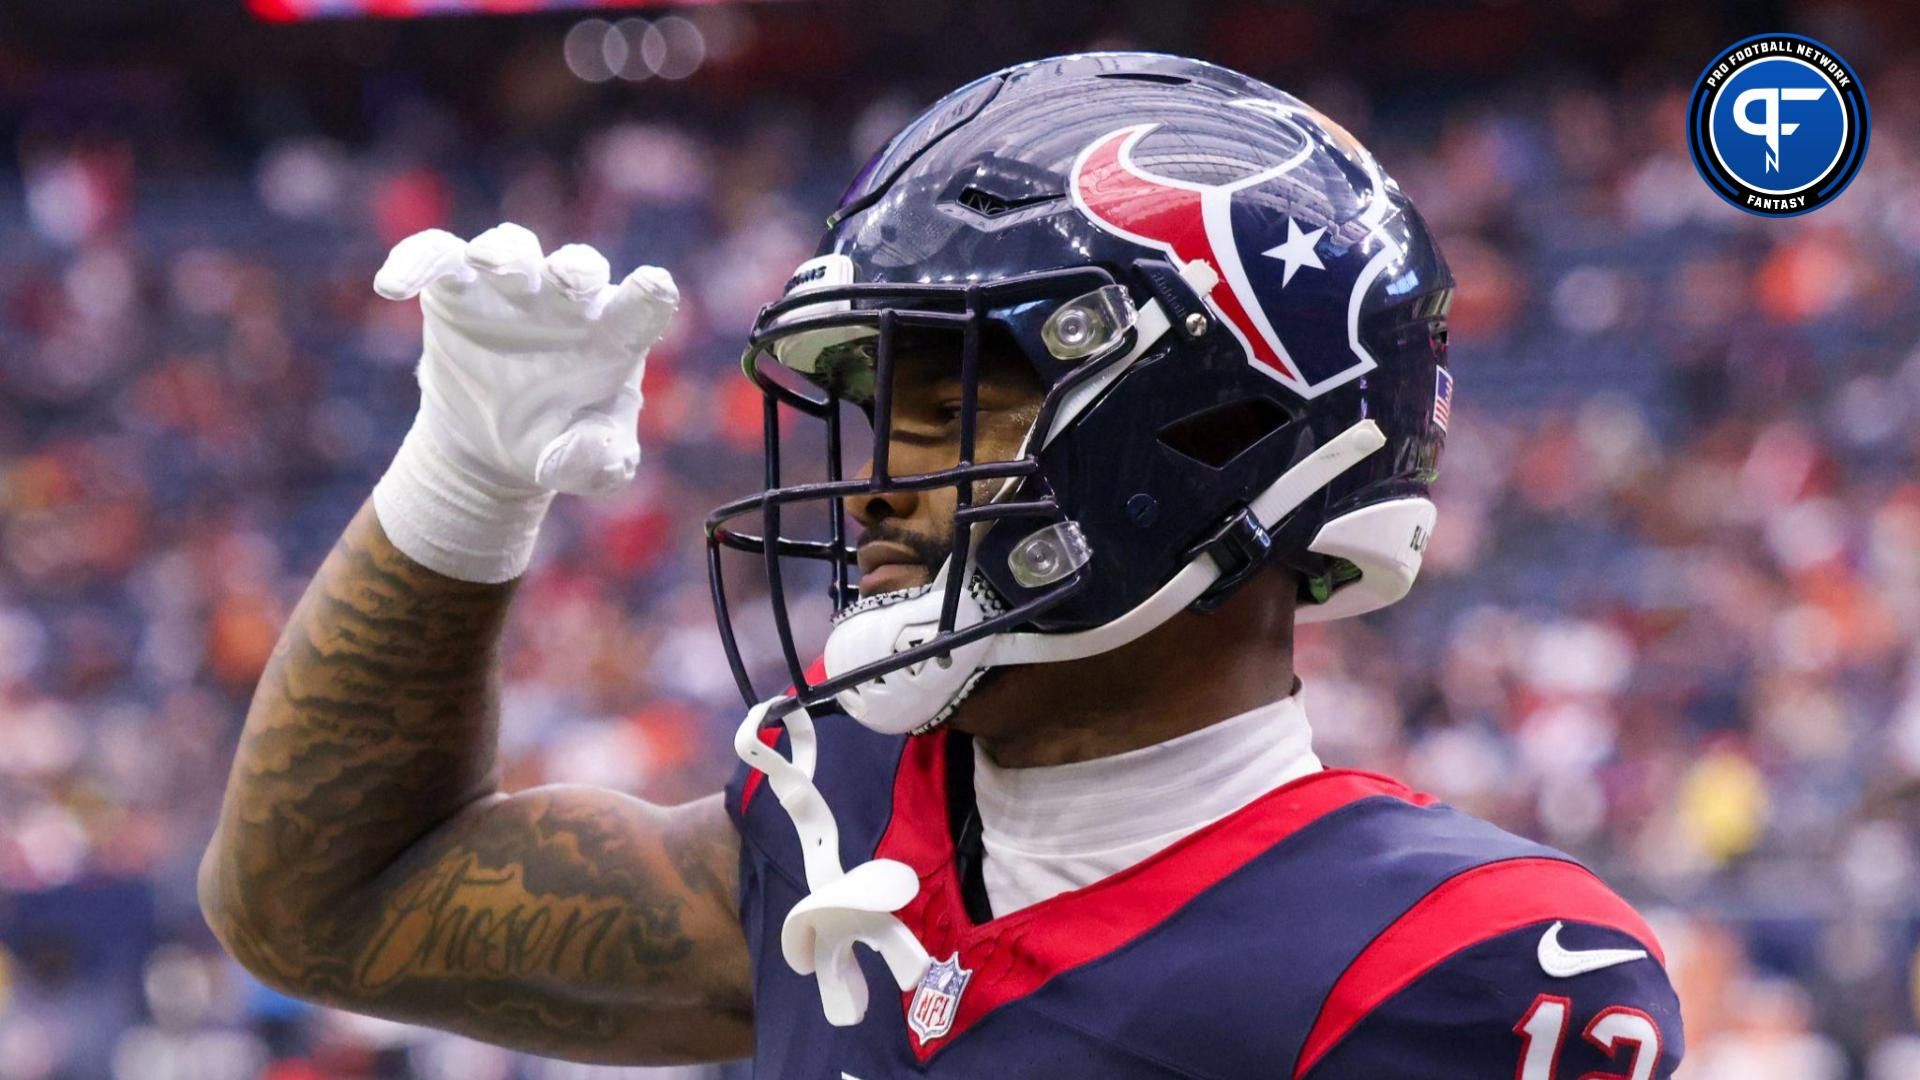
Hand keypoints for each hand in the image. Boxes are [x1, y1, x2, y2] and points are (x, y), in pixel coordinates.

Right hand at [374, 222, 678, 496]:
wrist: (492, 449)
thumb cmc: (557, 446)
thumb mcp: (586, 468)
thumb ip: (599, 460)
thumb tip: (592, 448)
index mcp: (614, 336)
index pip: (642, 307)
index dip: (649, 294)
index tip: (653, 286)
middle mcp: (567, 302)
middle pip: (577, 267)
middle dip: (576, 268)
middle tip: (570, 279)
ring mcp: (511, 289)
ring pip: (512, 249)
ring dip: (505, 253)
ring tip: (491, 264)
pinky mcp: (458, 288)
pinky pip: (437, 258)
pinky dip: (416, 260)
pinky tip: (393, 286)